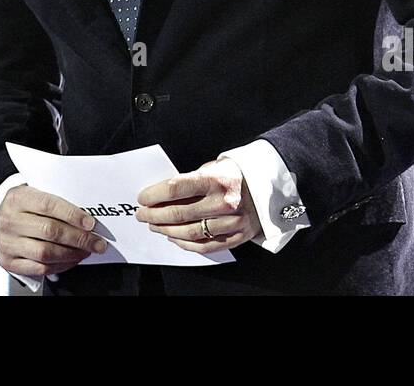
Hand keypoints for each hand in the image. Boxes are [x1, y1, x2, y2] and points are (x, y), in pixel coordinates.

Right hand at [0, 185, 108, 277]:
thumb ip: (56, 200)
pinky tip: (72, 260)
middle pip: (50, 231)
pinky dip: (60, 266)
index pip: (49, 205)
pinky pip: (39, 268)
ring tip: (86, 250)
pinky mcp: (9, 261)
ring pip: (45, 252)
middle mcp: (10, 221)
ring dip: (72, 254)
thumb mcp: (34, 192)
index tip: (90, 223)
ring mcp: (8, 243)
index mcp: (18, 198)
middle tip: (97, 241)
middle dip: (79, 238)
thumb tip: (85, 216)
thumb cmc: (23, 205)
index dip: (72, 215)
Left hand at [135, 157, 262, 252]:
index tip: (142, 197)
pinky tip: (173, 238)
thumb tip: (163, 194)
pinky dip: (185, 244)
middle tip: (142, 214)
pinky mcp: (237, 237)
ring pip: (189, 233)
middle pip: (178, 213)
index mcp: (216, 180)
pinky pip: (205, 246)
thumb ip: (191, 180)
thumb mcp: (214, 167)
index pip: (175, 188)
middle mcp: (223, 202)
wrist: (270, 186)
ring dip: (166, 230)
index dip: (154, 194)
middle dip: (154, 214)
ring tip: (154, 225)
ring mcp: (231, 222)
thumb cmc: (236, 174)